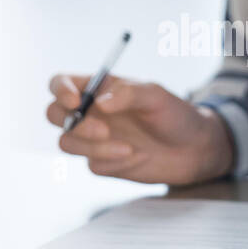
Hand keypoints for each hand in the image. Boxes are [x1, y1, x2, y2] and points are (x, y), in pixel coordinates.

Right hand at [46, 74, 233, 185]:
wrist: (193, 149)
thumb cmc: (175, 114)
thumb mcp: (156, 96)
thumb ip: (128, 94)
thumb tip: (99, 102)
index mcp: (98, 88)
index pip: (60, 83)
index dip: (59, 90)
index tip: (75, 101)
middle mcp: (91, 112)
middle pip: (54, 115)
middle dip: (72, 124)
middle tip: (103, 131)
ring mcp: (93, 139)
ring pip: (67, 143)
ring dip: (94, 148)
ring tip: (129, 148)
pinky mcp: (102, 162)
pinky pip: (92, 165)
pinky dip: (111, 162)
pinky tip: (136, 158)